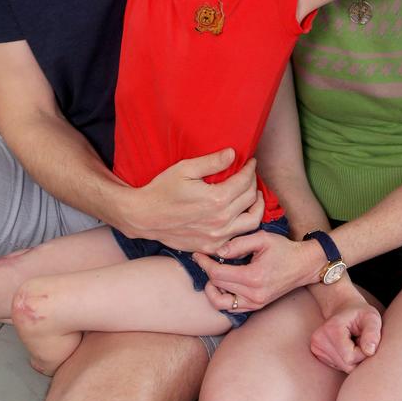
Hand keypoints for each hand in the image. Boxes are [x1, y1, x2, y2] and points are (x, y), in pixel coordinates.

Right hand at [121, 149, 263, 252]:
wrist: (144, 217)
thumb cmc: (162, 190)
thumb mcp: (185, 169)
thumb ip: (212, 162)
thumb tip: (233, 154)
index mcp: (216, 199)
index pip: (244, 181)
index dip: (250, 169)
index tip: (251, 161)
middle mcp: (221, 221)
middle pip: (250, 199)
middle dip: (253, 183)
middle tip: (250, 174)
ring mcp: (217, 237)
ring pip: (252, 222)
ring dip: (256, 206)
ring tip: (254, 195)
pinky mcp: (211, 246)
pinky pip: (238, 238)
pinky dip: (244, 225)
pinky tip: (240, 215)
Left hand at [194, 230, 317, 311]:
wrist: (303, 265)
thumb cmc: (283, 249)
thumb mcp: (262, 238)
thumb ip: (239, 243)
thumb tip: (218, 251)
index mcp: (253, 277)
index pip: (218, 274)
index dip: (204, 263)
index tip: (198, 254)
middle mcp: (253, 295)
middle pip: (217, 287)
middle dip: (206, 272)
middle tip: (203, 259)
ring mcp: (255, 304)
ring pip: (220, 303)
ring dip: (212, 289)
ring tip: (213, 274)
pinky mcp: (256, 307)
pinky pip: (232, 307)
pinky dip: (223, 296)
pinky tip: (224, 282)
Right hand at [309, 294, 382, 372]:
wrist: (344, 308)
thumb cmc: (360, 314)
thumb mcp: (371, 318)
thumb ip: (372, 333)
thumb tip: (370, 351)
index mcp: (331, 329)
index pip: (350, 357)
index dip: (363, 353)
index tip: (365, 340)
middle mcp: (319, 339)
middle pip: (346, 365)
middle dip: (359, 357)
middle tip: (360, 341)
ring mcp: (315, 346)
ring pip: (343, 367)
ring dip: (353, 359)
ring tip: (353, 343)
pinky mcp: (316, 352)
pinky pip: (338, 366)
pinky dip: (346, 360)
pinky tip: (346, 347)